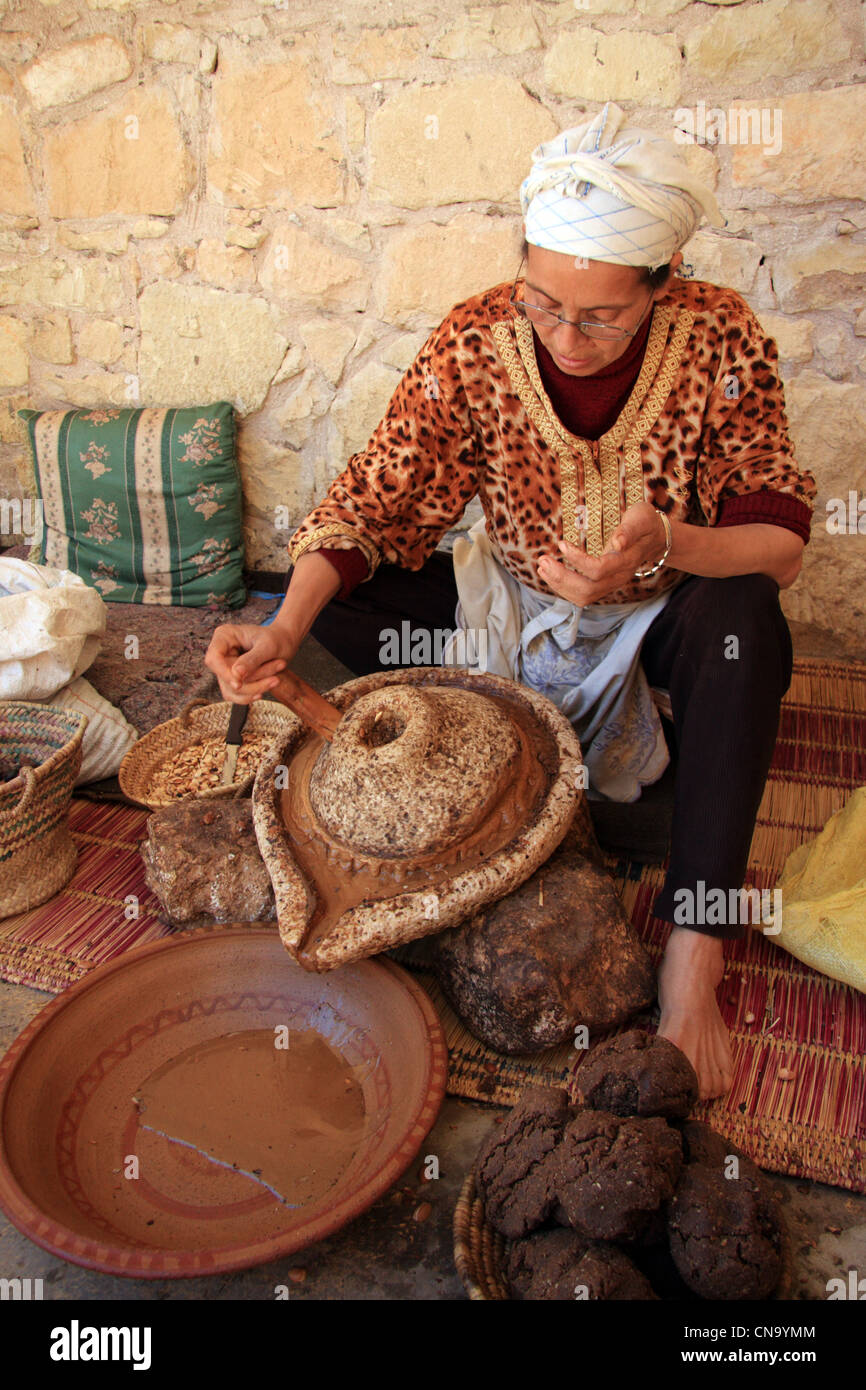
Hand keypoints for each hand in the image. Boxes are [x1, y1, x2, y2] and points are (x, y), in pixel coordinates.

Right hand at [204, 623, 297, 702]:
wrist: (285, 642)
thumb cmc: (277, 638)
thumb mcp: (268, 646)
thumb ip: (252, 660)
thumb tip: (236, 674)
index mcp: (224, 636)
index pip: (213, 659)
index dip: (223, 673)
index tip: (238, 684)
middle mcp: (221, 652)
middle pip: (225, 677)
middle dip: (253, 679)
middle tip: (278, 670)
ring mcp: (225, 667)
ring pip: (231, 689)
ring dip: (256, 687)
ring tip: (277, 677)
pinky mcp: (233, 679)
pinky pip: (236, 695)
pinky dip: (252, 694)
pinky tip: (268, 687)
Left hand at [536, 501, 668, 604]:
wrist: (655, 538)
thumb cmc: (645, 523)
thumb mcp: (640, 518)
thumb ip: (629, 530)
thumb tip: (618, 542)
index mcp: (626, 561)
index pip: (599, 569)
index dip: (578, 560)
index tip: (561, 544)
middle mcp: (619, 578)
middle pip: (588, 590)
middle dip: (561, 578)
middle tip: (542, 561)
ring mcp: (611, 584)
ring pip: (583, 596)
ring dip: (559, 585)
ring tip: (542, 567)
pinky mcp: (603, 585)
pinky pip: (582, 595)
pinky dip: (563, 587)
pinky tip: (550, 574)